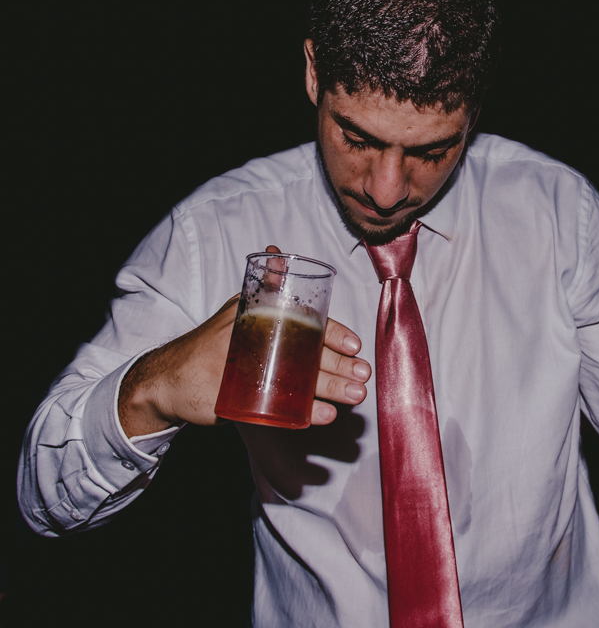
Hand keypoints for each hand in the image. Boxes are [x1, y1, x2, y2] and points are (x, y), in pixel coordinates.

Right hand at [118, 245, 370, 436]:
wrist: (164, 381)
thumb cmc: (211, 346)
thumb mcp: (237, 310)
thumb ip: (265, 288)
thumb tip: (278, 255)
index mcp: (255, 314)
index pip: (302, 321)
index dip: (332, 333)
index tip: (355, 346)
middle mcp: (252, 337)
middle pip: (306, 351)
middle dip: (339, 364)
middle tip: (363, 376)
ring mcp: (244, 369)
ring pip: (298, 378)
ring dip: (330, 387)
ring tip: (354, 396)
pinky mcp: (236, 398)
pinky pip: (277, 404)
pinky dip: (303, 411)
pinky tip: (323, 416)